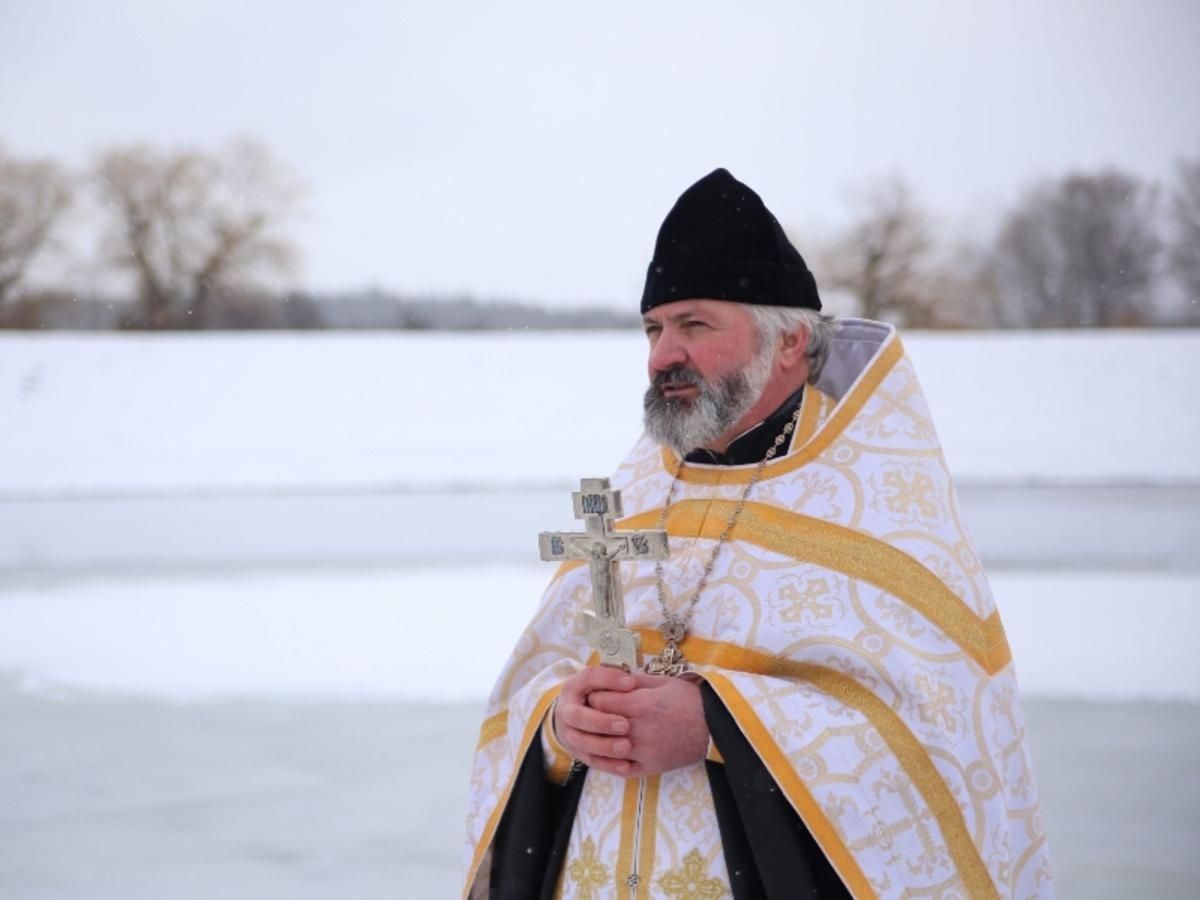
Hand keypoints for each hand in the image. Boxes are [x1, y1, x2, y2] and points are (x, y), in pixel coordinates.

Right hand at [554, 666, 637, 776]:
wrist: (575, 715)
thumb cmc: (597, 694)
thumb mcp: (604, 682)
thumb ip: (617, 679)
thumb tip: (634, 681)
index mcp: (574, 686)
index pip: (588, 678)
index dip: (608, 680)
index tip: (632, 683)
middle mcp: (566, 710)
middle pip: (577, 716)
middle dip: (601, 721)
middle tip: (625, 725)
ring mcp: (569, 733)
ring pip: (581, 742)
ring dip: (604, 745)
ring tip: (627, 746)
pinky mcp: (576, 752)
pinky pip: (590, 760)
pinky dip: (608, 764)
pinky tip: (626, 765)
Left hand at [587, 673, 708, 776]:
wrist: (715, 725)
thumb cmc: (690, 699)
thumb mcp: (662, 682)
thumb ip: (634, 680)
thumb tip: (611, 678)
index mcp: (640, 705)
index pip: (599, 702)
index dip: (595, 697)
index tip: (596, 695)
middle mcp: (638, 730)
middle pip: (599, 724)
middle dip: (595, 717)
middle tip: (595, 712)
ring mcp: (643, 751)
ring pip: (606, 748)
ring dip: (601, 739)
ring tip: (602, 730)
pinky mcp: (650, 767)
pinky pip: (621, 768)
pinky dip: (612, 761)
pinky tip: (612, 751)